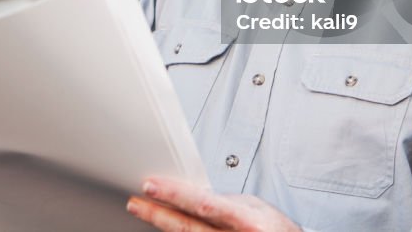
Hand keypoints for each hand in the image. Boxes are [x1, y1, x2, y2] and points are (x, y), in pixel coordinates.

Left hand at [127, 177, 302, 231]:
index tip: (151, 185)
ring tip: (143, 210)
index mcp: (247, 222)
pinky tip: (164, 227)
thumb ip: (225, 202)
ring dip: (163, 226)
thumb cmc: (276, 229)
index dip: (174, 195)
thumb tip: (193, 193)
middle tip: (136, 202)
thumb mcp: (255, 207)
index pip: (203, 204)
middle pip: (188, 228)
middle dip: (158, 214)